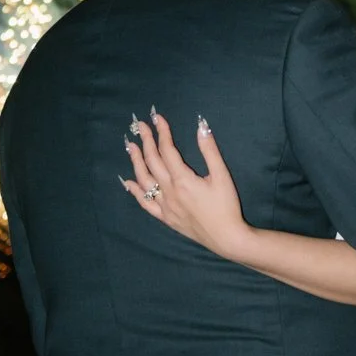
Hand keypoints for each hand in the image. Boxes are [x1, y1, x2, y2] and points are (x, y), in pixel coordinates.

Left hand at [122, 109, 251, 260]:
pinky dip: (136, 192)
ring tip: (131, 147)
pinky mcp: (166, 218)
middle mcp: (169, 191)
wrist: (226, 237)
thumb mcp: (222, 176)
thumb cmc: (226, 206)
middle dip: (147, 142)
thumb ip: (210, 151)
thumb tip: (201, 127)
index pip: (167, 150)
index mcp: (183, 179)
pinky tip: (129, 183)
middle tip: (141, 126)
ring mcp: (165, 206)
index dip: (162, 133)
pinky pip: (146, 204)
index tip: (157, 118)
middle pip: (153, 162)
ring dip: (136, 162)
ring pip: (145, 181)